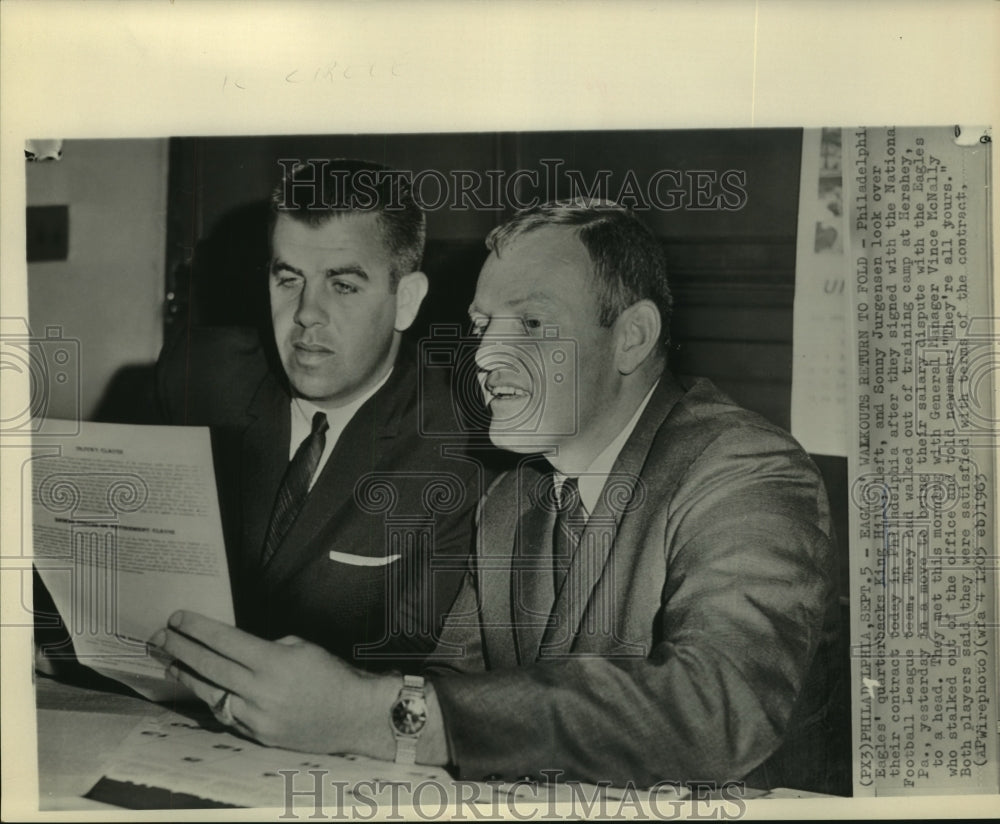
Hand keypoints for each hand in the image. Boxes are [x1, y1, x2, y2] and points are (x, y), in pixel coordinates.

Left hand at [150, 611, 396, 757]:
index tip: (178, 617)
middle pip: (210, 666)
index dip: (198, 629)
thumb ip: (266, 649)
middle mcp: (262, 691)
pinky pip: (228, 714)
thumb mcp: (301, 648)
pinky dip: (212, 698)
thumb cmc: (333, 675)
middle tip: (159, 636)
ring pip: (211, 693)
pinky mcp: (258, 735)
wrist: (356, 716)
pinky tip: (200, 687)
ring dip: (187, 676)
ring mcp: (258, 717)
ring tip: (168, 662)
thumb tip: (237, 651)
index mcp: (274, 663)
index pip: (225, 641)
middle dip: (181, 649)